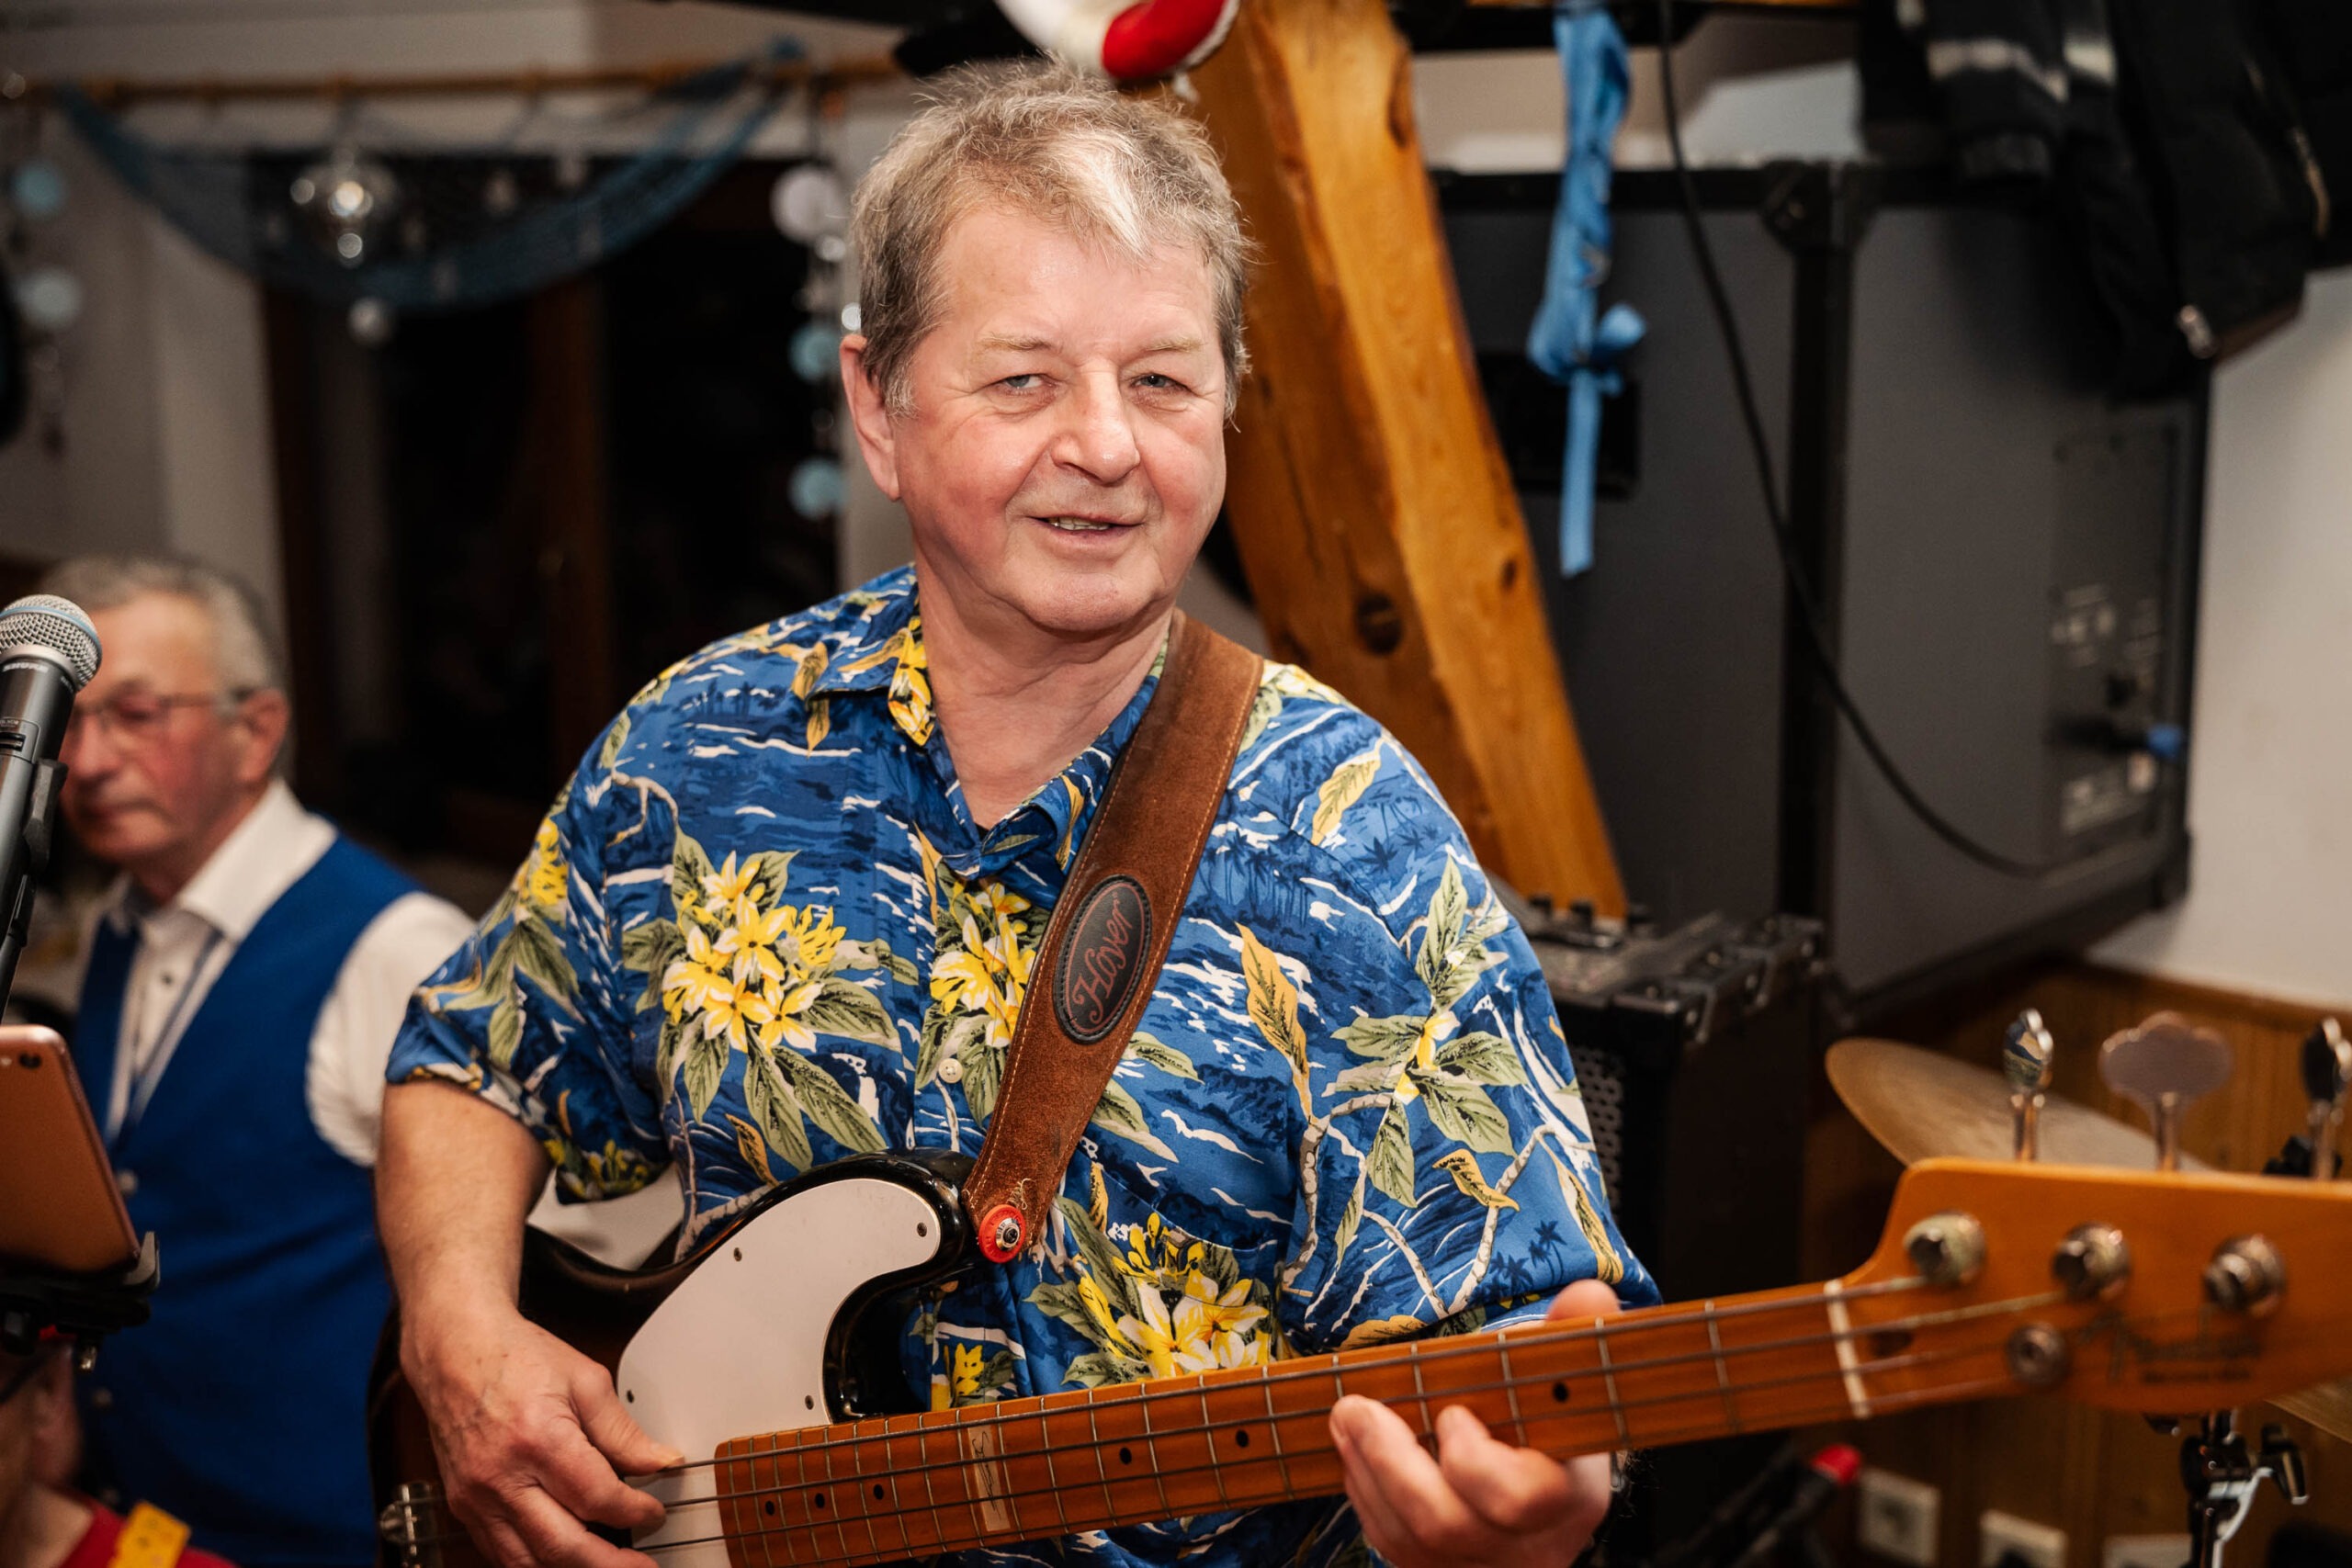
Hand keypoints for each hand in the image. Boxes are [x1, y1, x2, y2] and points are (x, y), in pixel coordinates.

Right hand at [404, 1303, 682, 1567]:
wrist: (455, 1351)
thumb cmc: (517, 1357)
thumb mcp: (585, 1381)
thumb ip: (622, 1432)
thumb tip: (662, 1462)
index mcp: (539, 1439)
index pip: (596, 1497)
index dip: (634, 1512)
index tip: (654, 1512)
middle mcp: (503, 1476)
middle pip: (561, 1544)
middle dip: (609, 1564)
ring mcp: (477, 1497)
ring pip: (527, 1561)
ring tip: (609, 1567)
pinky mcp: (463, 1506)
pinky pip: (501, 1553)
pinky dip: (536, 1563)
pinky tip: (566, 1558)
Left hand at [1329, 1279, 1622, 1567]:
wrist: (1538, 1499)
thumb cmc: (1548, 1430)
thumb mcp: (1566, 1387)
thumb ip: (1571, 1337)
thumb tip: (1588, 1289)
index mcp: (1566, 1498)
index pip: (1518, 1499)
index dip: (1472, 1460)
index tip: (1452, 1413)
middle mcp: (1525, 1547)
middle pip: (1447, 1525)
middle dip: (1391, 1463)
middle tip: (1356, 1408)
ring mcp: (1479, 1567)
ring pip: (1409, 1540)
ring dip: (1366, 1472)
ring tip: (1346, 1417)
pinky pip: (1391, 1546)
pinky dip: (1365, 1496)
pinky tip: (1355, 1451)